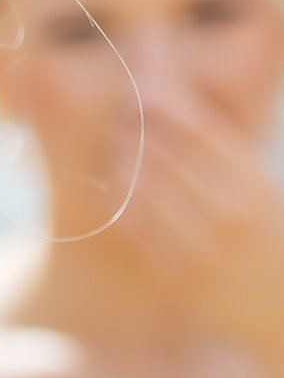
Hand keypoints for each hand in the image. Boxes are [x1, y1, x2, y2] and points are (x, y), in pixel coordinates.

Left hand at [110, 94, 283, 360]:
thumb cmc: (274, 247)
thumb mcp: (267, 196)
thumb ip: (232, 164)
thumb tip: (185, 122)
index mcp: (256, 184)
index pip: (200, 130)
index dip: (165, 110)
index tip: (143, 97)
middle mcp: (232, 212)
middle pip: (168, 156)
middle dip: (139, 135)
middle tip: (117, 119)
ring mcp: (206, 248)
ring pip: (148, 194)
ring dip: (124, 169)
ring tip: (109, 152)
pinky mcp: (184, 280)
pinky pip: (143, 236)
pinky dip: (125, 209)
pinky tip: (114, 195)